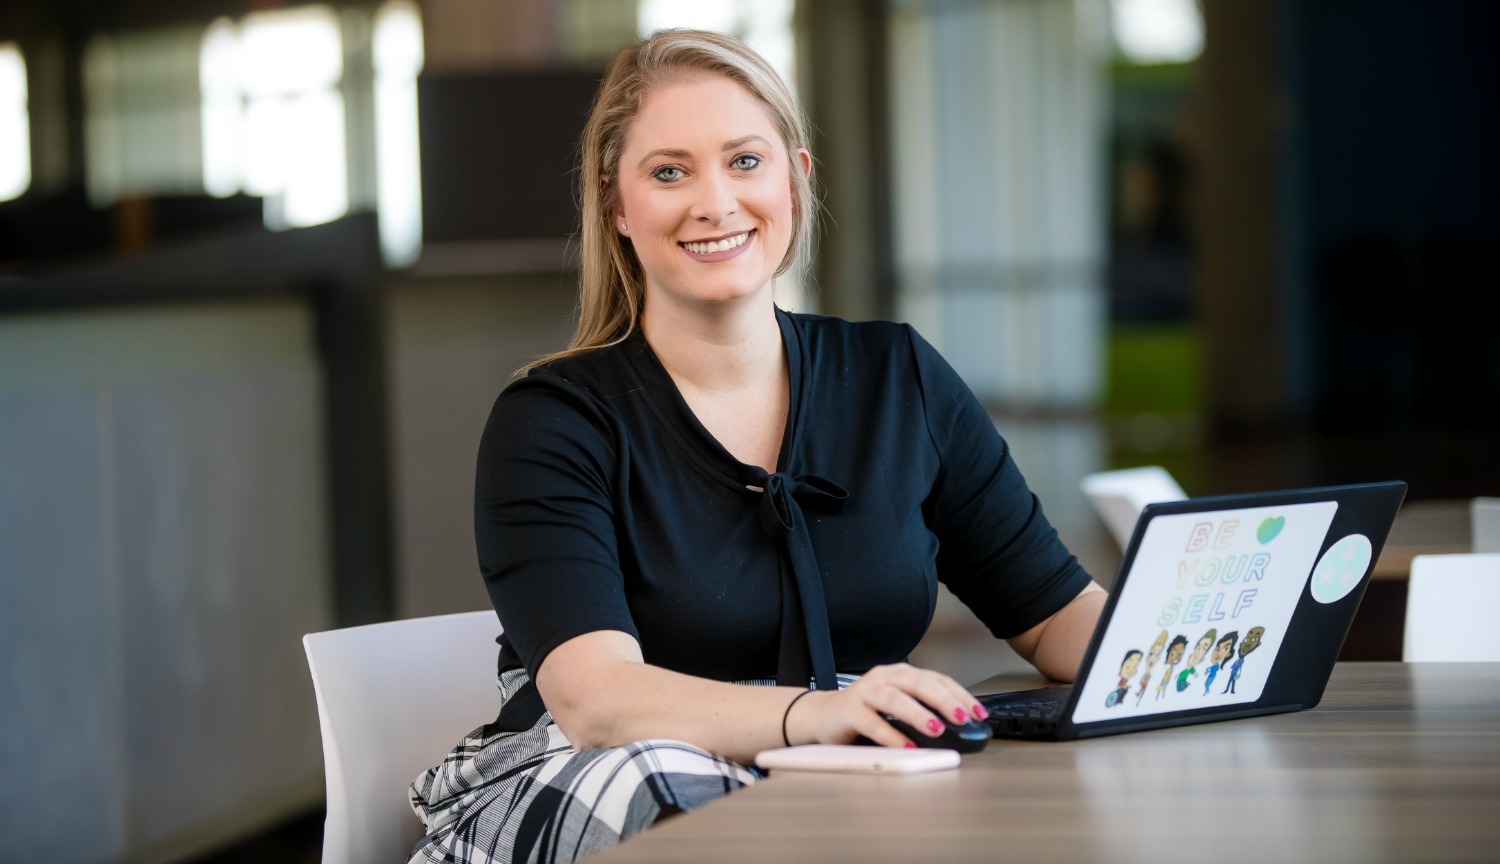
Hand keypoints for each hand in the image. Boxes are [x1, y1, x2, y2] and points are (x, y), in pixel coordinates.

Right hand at [784, 663, 987, 748]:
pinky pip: (872, 722)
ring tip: (936, 728)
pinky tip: (906, 747)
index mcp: (901, 673)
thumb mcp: (898, 706)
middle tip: (961, 717)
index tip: (978, 713)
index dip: (959, 695)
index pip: (936, 679)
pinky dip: (891, 735)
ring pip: (894, 698)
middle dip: (943, 699)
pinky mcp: (848, 710)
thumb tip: (958, 728)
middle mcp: (884, 677)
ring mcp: (864, 692)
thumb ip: (922, 710)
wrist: (823, 716)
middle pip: (918, 683)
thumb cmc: (866, 711)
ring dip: (918, 713)